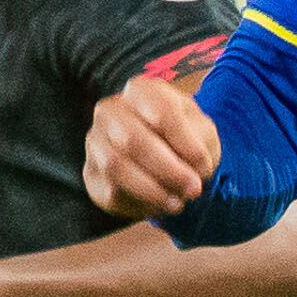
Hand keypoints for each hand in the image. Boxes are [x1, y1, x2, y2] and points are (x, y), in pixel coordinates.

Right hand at [83, 70, 219, 216]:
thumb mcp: (200, 131)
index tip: (204, 166)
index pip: (161, 112)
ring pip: (116, 167)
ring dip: (152, 190)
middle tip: (194, 190)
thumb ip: (199, 144)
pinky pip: (111, 192)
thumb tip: (194, 169)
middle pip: (133, 140)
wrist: (160, 157)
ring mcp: (96, 141)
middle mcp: (111, 111)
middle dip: (168, 170)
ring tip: (177, 203)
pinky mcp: (92, 174)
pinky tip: (159, 205)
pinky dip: (140, 203)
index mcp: (141, 91)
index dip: (185, 143)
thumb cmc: (182, 137)